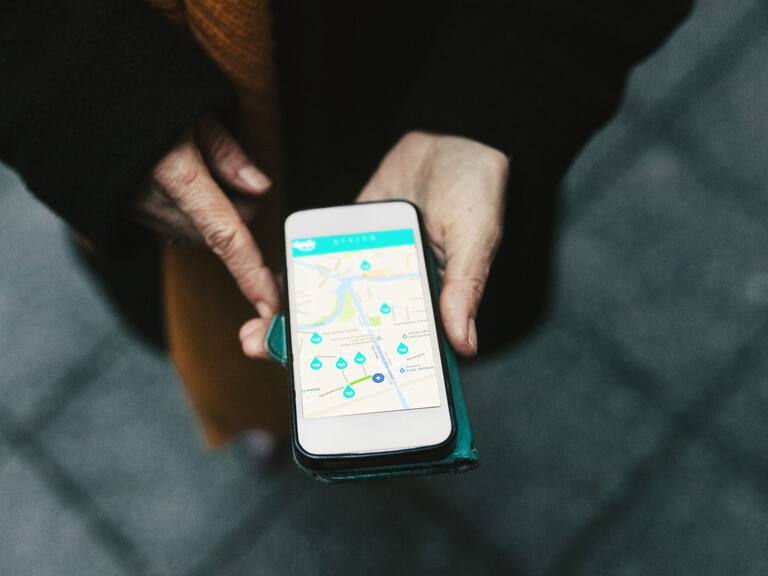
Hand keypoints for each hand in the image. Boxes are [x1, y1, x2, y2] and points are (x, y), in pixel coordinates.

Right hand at [132, 116, 278, 317]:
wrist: (76, 106)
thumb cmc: (138, 99)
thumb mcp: (191, 111)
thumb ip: (227, 153)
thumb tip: (261, 189)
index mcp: (176, 177)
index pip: (226, 235)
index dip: (252, 273)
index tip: (270, 306)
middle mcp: (157, 206)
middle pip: (225, 233)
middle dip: (241, 211)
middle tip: (228, 167)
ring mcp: (143, 216)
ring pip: (205, 234)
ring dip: (217, 212)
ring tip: (198, 168)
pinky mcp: (136, 219)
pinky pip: (183, 227)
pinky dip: (196, 213)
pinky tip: (180, 182)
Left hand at [239, 131, 507, 358]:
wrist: (454, 135)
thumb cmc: (477, 189)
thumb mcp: (475, 239)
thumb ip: (463, 288)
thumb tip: (464, 344)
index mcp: (428, 304)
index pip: (395, 350)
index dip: (364, 374)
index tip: (328, 393)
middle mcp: (396, 293)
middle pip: (353, 331)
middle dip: (313, 351)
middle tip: (270, 357)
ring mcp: (371, 268)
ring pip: (332, 303)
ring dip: (298, 319)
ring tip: (259, 335)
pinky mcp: (355, 239)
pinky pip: (325, 263)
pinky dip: (301, 278)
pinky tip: (275, 292)